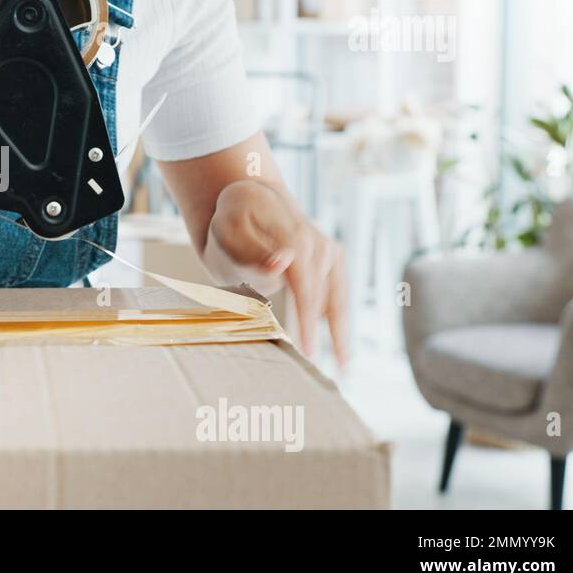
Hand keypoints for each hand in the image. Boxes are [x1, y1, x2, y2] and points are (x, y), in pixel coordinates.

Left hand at [209, 180, 347, 364]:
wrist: (248, 201)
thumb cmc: (231, 222)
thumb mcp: (229, 233)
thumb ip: (254, 252)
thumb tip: (285, 261)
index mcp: (293, 232)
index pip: (304, 284)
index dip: (308, 319)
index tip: (306, 349)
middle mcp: (317, 242)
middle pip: (324, 295)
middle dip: (327, 334)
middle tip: (327, 371)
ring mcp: (328, 250)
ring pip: (337, 297)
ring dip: (340, 332)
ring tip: (342, 367)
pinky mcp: (331, 260)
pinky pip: (337, 295)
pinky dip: (338, 321)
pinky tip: (340, 350)